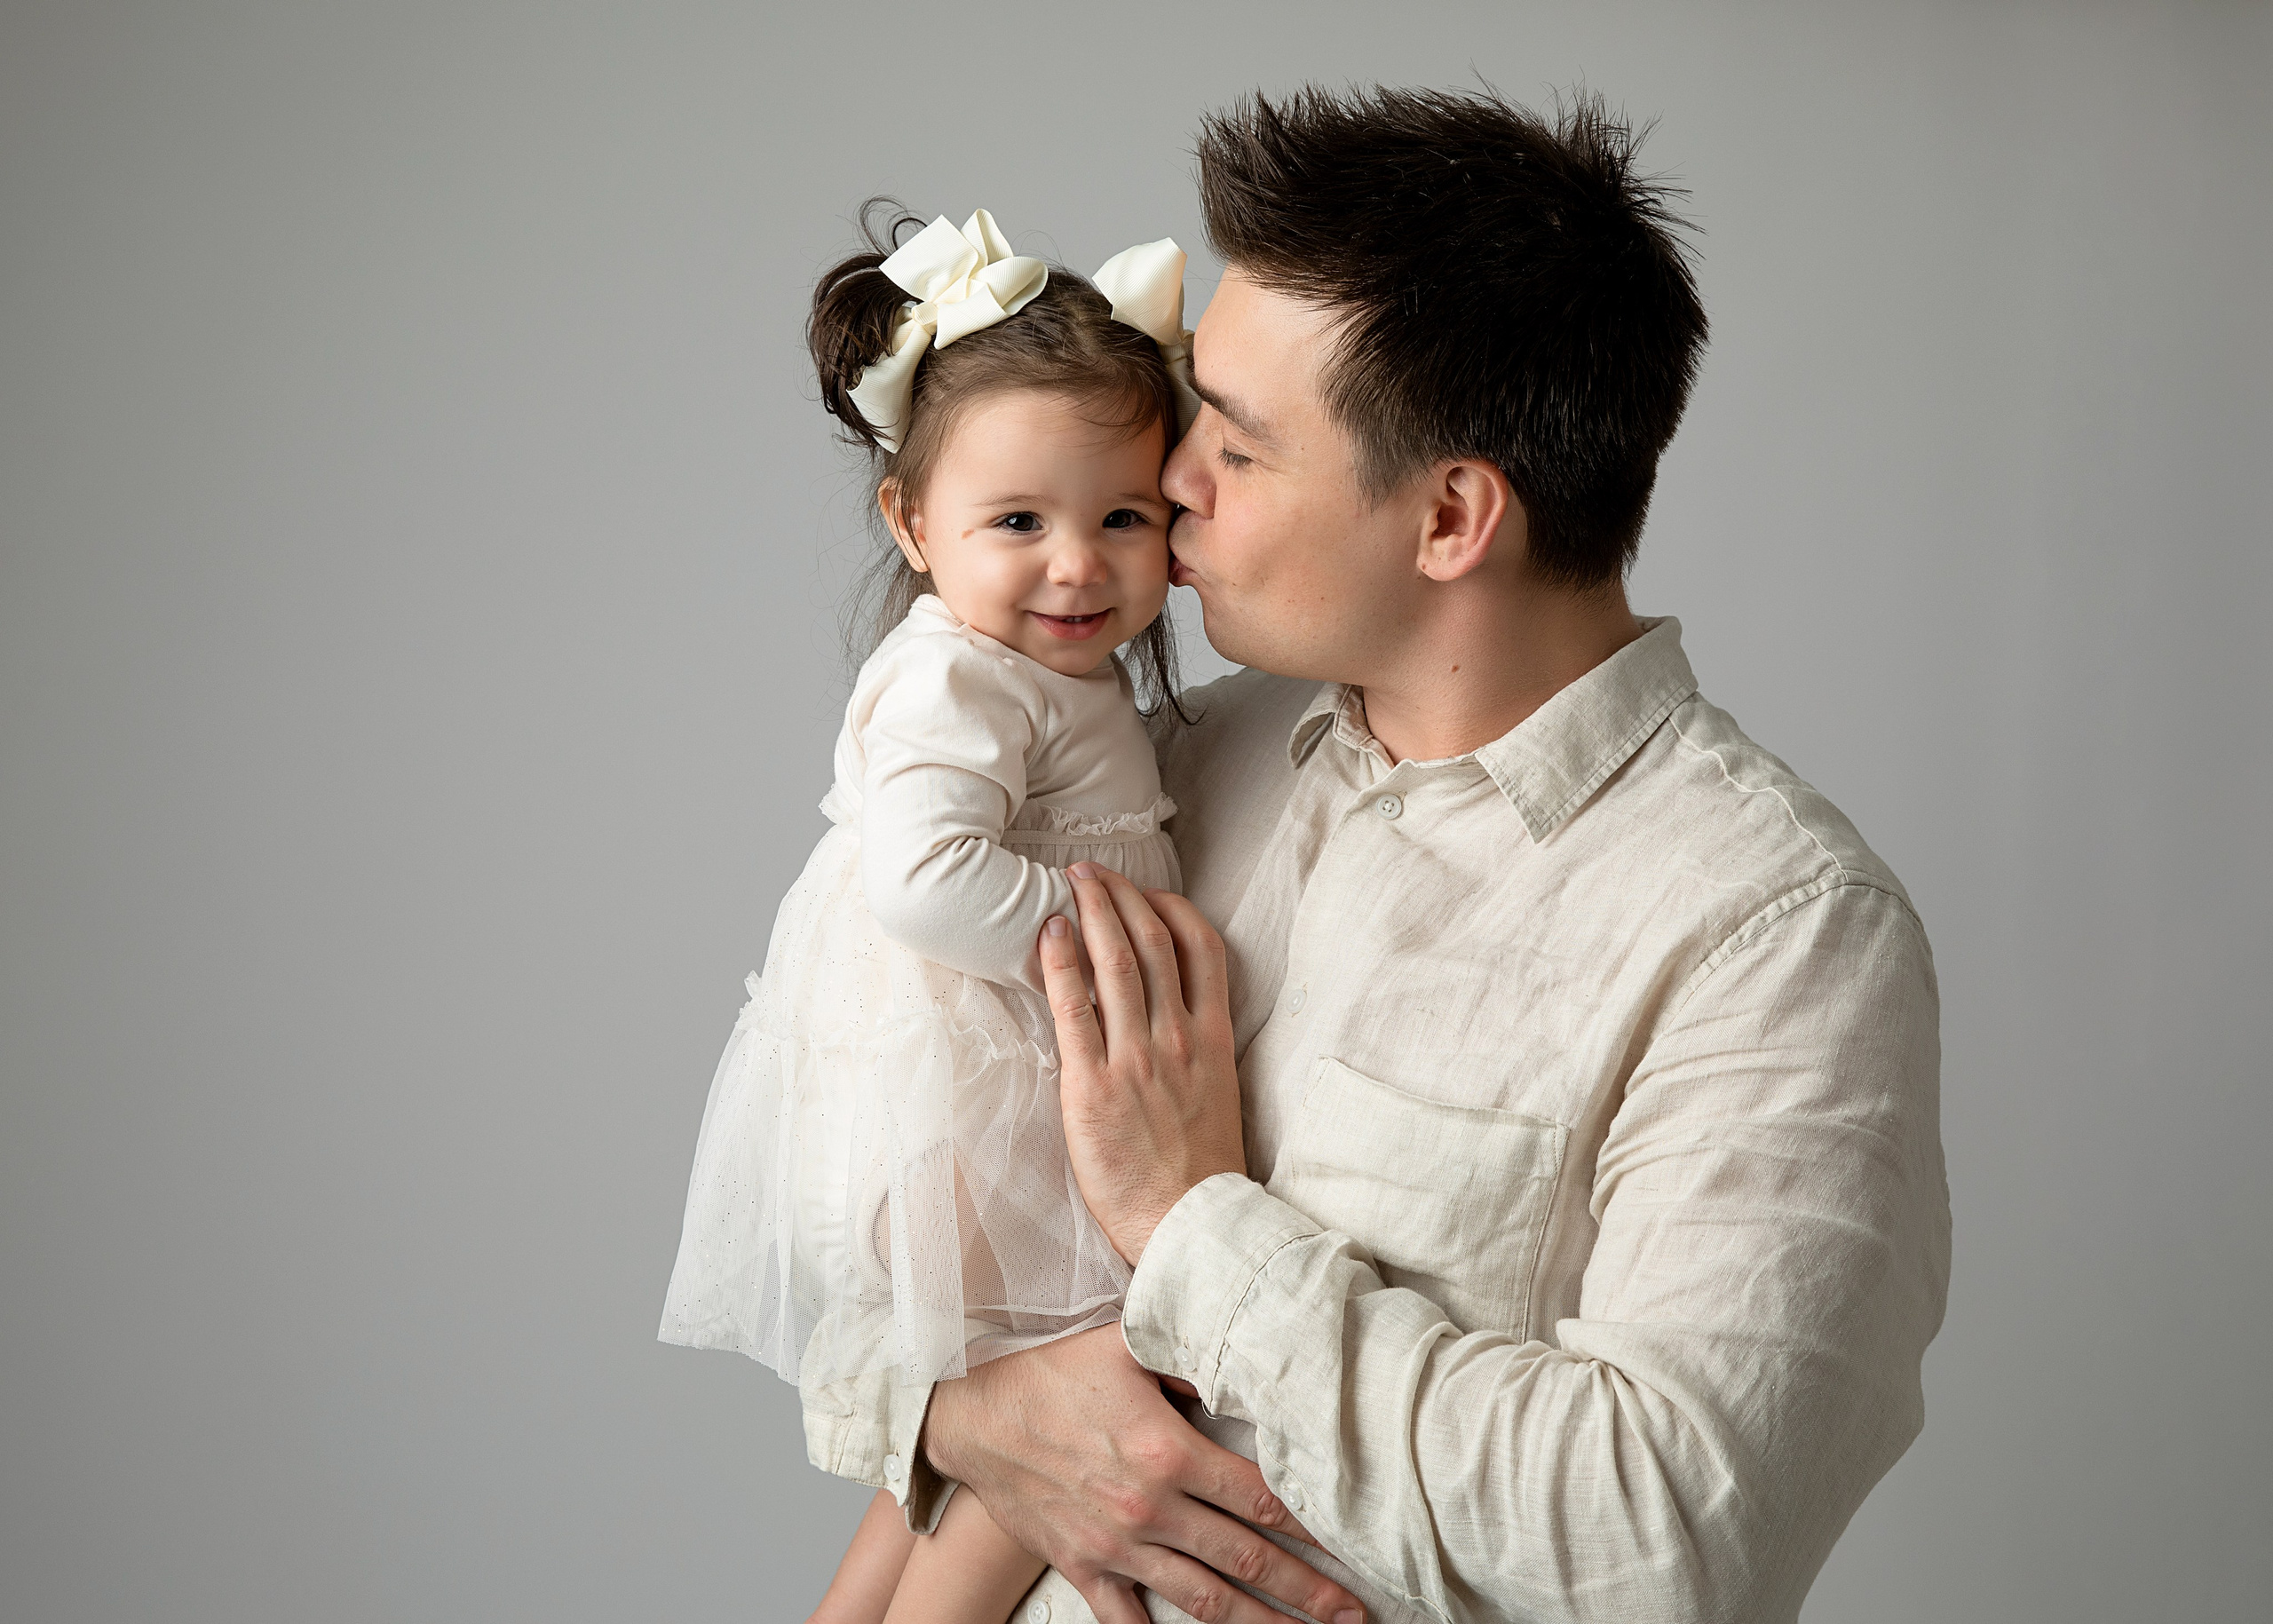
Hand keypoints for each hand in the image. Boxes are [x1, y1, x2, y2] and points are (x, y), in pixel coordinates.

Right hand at [921, 1326, 1363, 1623]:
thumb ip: (1191, 1356)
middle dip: (1306, 1591)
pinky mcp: (1082, 1566)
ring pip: (1202, 1599)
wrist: (972, 1414)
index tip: (1351, 1542)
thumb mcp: (1127, 1345)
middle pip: (1245, 1559)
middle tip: (1353, 1613)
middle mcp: (1149, 1508)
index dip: (1311, 1524)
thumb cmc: (1052, 1371)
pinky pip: (1129, 1619)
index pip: (1259, 1498)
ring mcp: (1115, 1546)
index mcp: (1169, 1452)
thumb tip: (1244, 1361)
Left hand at [1040, 863, 1246, 1265]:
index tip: (1147, 891)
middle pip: (1152, 941)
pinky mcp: (1093, 1086)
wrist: (1188, 1225)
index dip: (1171, 908)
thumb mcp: (1216, 1095)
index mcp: (1214, 1039)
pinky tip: (1049, 935)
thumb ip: (1196, 1049)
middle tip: (1091, 870)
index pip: (1202, 948)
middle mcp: (1178, 1038)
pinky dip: (1061, 964)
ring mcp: (1137, 1059)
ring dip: (1091, 913)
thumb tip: (1165, 1014)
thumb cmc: (1198, 1171)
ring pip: (1116, 963)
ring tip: (1068, 883)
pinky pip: (1074, 1009)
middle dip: (1121, 895)